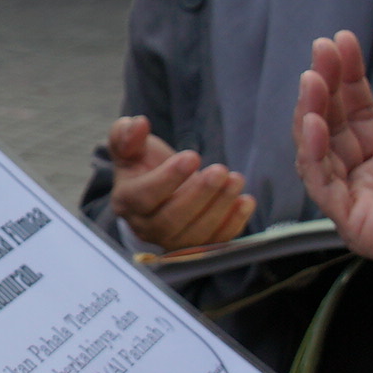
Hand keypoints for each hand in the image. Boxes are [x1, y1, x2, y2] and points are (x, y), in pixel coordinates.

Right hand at [106, 116, 256, 252]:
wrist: (159, 189)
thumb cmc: (143, 164)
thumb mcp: (130, 145)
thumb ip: (126, 133)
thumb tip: (139, 123)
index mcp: (126, 202)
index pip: (145, 197)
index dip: (169, 179)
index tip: (193, 156)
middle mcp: (146, 228)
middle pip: (171, 220)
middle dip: (200, 195)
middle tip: (220, 170)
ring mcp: (171, 242)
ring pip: (195, 235)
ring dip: (220, 207)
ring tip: (236, 179)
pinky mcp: (196, 249)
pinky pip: (215, 242)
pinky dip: (233, 224)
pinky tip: (246, 201)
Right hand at [293, 31, 372, 372]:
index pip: (359, 119)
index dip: (350, 81)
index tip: (344, 43)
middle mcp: (368, 188)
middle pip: (335, 131)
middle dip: (325, 88)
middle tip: (324, 48)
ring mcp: (360, 208)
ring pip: (320, 156)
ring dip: (311, 114)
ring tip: (312, 77)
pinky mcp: (358, 227)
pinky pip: (323, 187)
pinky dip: (312, 154)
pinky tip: (312, 121)